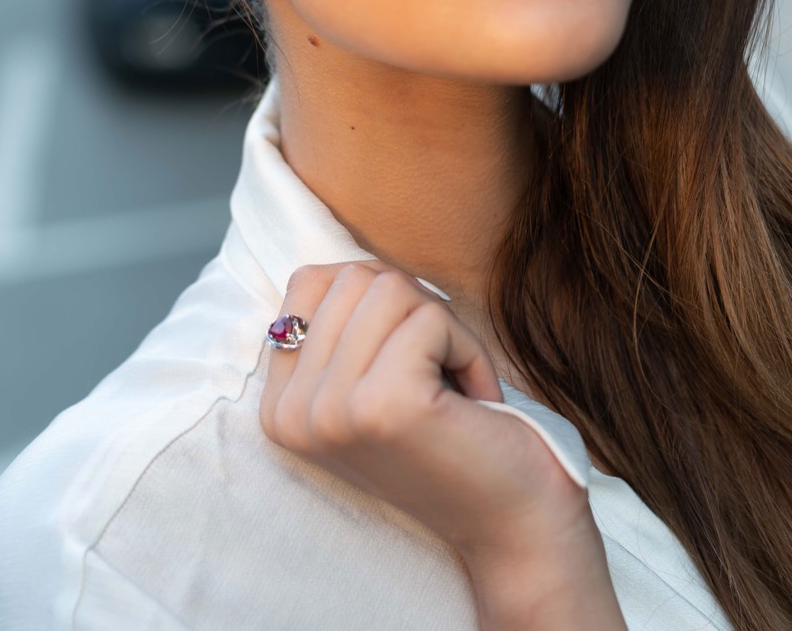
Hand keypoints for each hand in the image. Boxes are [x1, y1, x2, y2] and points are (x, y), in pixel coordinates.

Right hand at [258, 261, 603, 584]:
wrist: (512, 524)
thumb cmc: (451, 437)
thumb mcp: (372, 379)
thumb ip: (344, 325)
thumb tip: (348, 266)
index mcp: (279, 406)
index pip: (309, 281)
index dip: (378, 303)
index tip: (406, 364)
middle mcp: (291, 413)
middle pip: (353, 277)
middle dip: (414, 309)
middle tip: (436, 376)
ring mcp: (333, 410)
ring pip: (391, 287)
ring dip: (443, 328)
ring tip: (451, 387)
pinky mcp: (385, 404)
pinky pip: (431, 318)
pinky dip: (468, 349)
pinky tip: (471, 401)